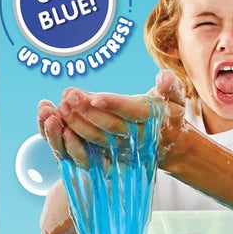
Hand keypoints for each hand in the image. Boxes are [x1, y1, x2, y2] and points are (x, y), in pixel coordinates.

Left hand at [38, 71, 184, 167]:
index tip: (95, 96)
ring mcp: (121, 149)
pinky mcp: (109, 155)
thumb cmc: (168, 111)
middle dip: (88, 112)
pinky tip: (56, 122)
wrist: (168, 142)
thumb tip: (164, 78)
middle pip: (109, 126)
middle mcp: (135, 137)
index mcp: (151, 118)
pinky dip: (70, 139)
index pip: (132, 111)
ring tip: (60, 106)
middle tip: (68, 97)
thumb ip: (170, 85)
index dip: (114, 104)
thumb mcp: (175, 96)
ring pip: (96, 139)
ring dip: (76, 123)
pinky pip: (87, 150)